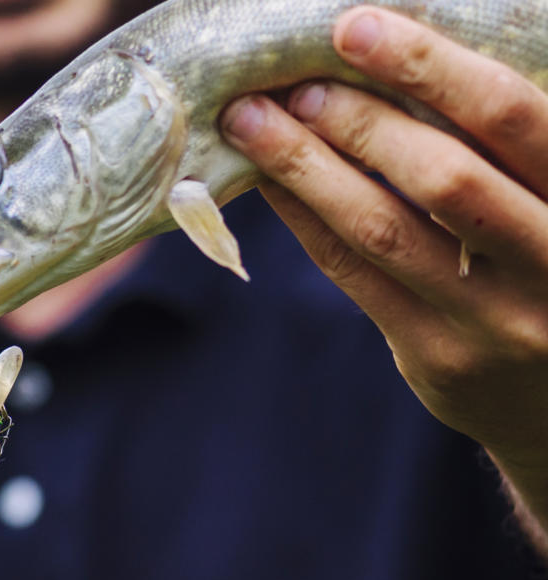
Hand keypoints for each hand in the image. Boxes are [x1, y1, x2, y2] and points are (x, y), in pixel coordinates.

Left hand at [219, 6, 547, 474]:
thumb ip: (505, 140)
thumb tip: (393, 57)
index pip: (513, 117)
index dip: (432, 67)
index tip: (357, 26)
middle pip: (445, 177)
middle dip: (361, 118)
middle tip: (296, 79)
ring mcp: (498, 319)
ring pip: (385, 228)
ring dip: (308, 166)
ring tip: (253, 120)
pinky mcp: (440, 358)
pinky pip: (356, 274)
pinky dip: (306, 218)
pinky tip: (269, 180)